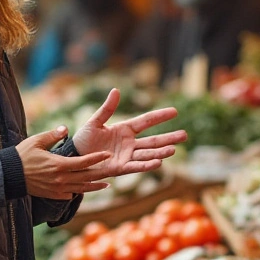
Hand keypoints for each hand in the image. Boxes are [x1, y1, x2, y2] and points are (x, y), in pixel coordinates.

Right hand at [17, 127, 113, 199]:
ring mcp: (57, 189)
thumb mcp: (37, 141)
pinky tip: (83, 189)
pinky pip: (69, 195)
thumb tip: (65, 128)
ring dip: (94, 187)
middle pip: (86, 178)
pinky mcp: (51, 195)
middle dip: (101, 174)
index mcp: (59, 165)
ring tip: (105, 184)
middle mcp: (61, 179)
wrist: (8, 175)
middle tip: (113, 171)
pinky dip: (78, 192)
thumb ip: (53, 135)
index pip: (84, 162)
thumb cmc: (21, 155)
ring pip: (80, 189)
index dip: (97, 158)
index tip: (108, 154)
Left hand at [71, 89, 188, 178]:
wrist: (74, 157)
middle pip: (153, 140)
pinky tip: (159, 163)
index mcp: (124, 129)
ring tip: (173, 149)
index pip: (146, 121)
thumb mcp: (94, 122)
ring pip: (148, 154)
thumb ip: (107, 108)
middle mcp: (129, 143)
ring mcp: (126, 156)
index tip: (175, 111)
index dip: (159, 116)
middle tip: (184, 135)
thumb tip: (116, 90)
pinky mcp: (120, 168)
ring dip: (160, 152)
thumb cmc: (83, 139)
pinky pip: (136, 166)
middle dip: (168, 138)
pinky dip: (147, 165)